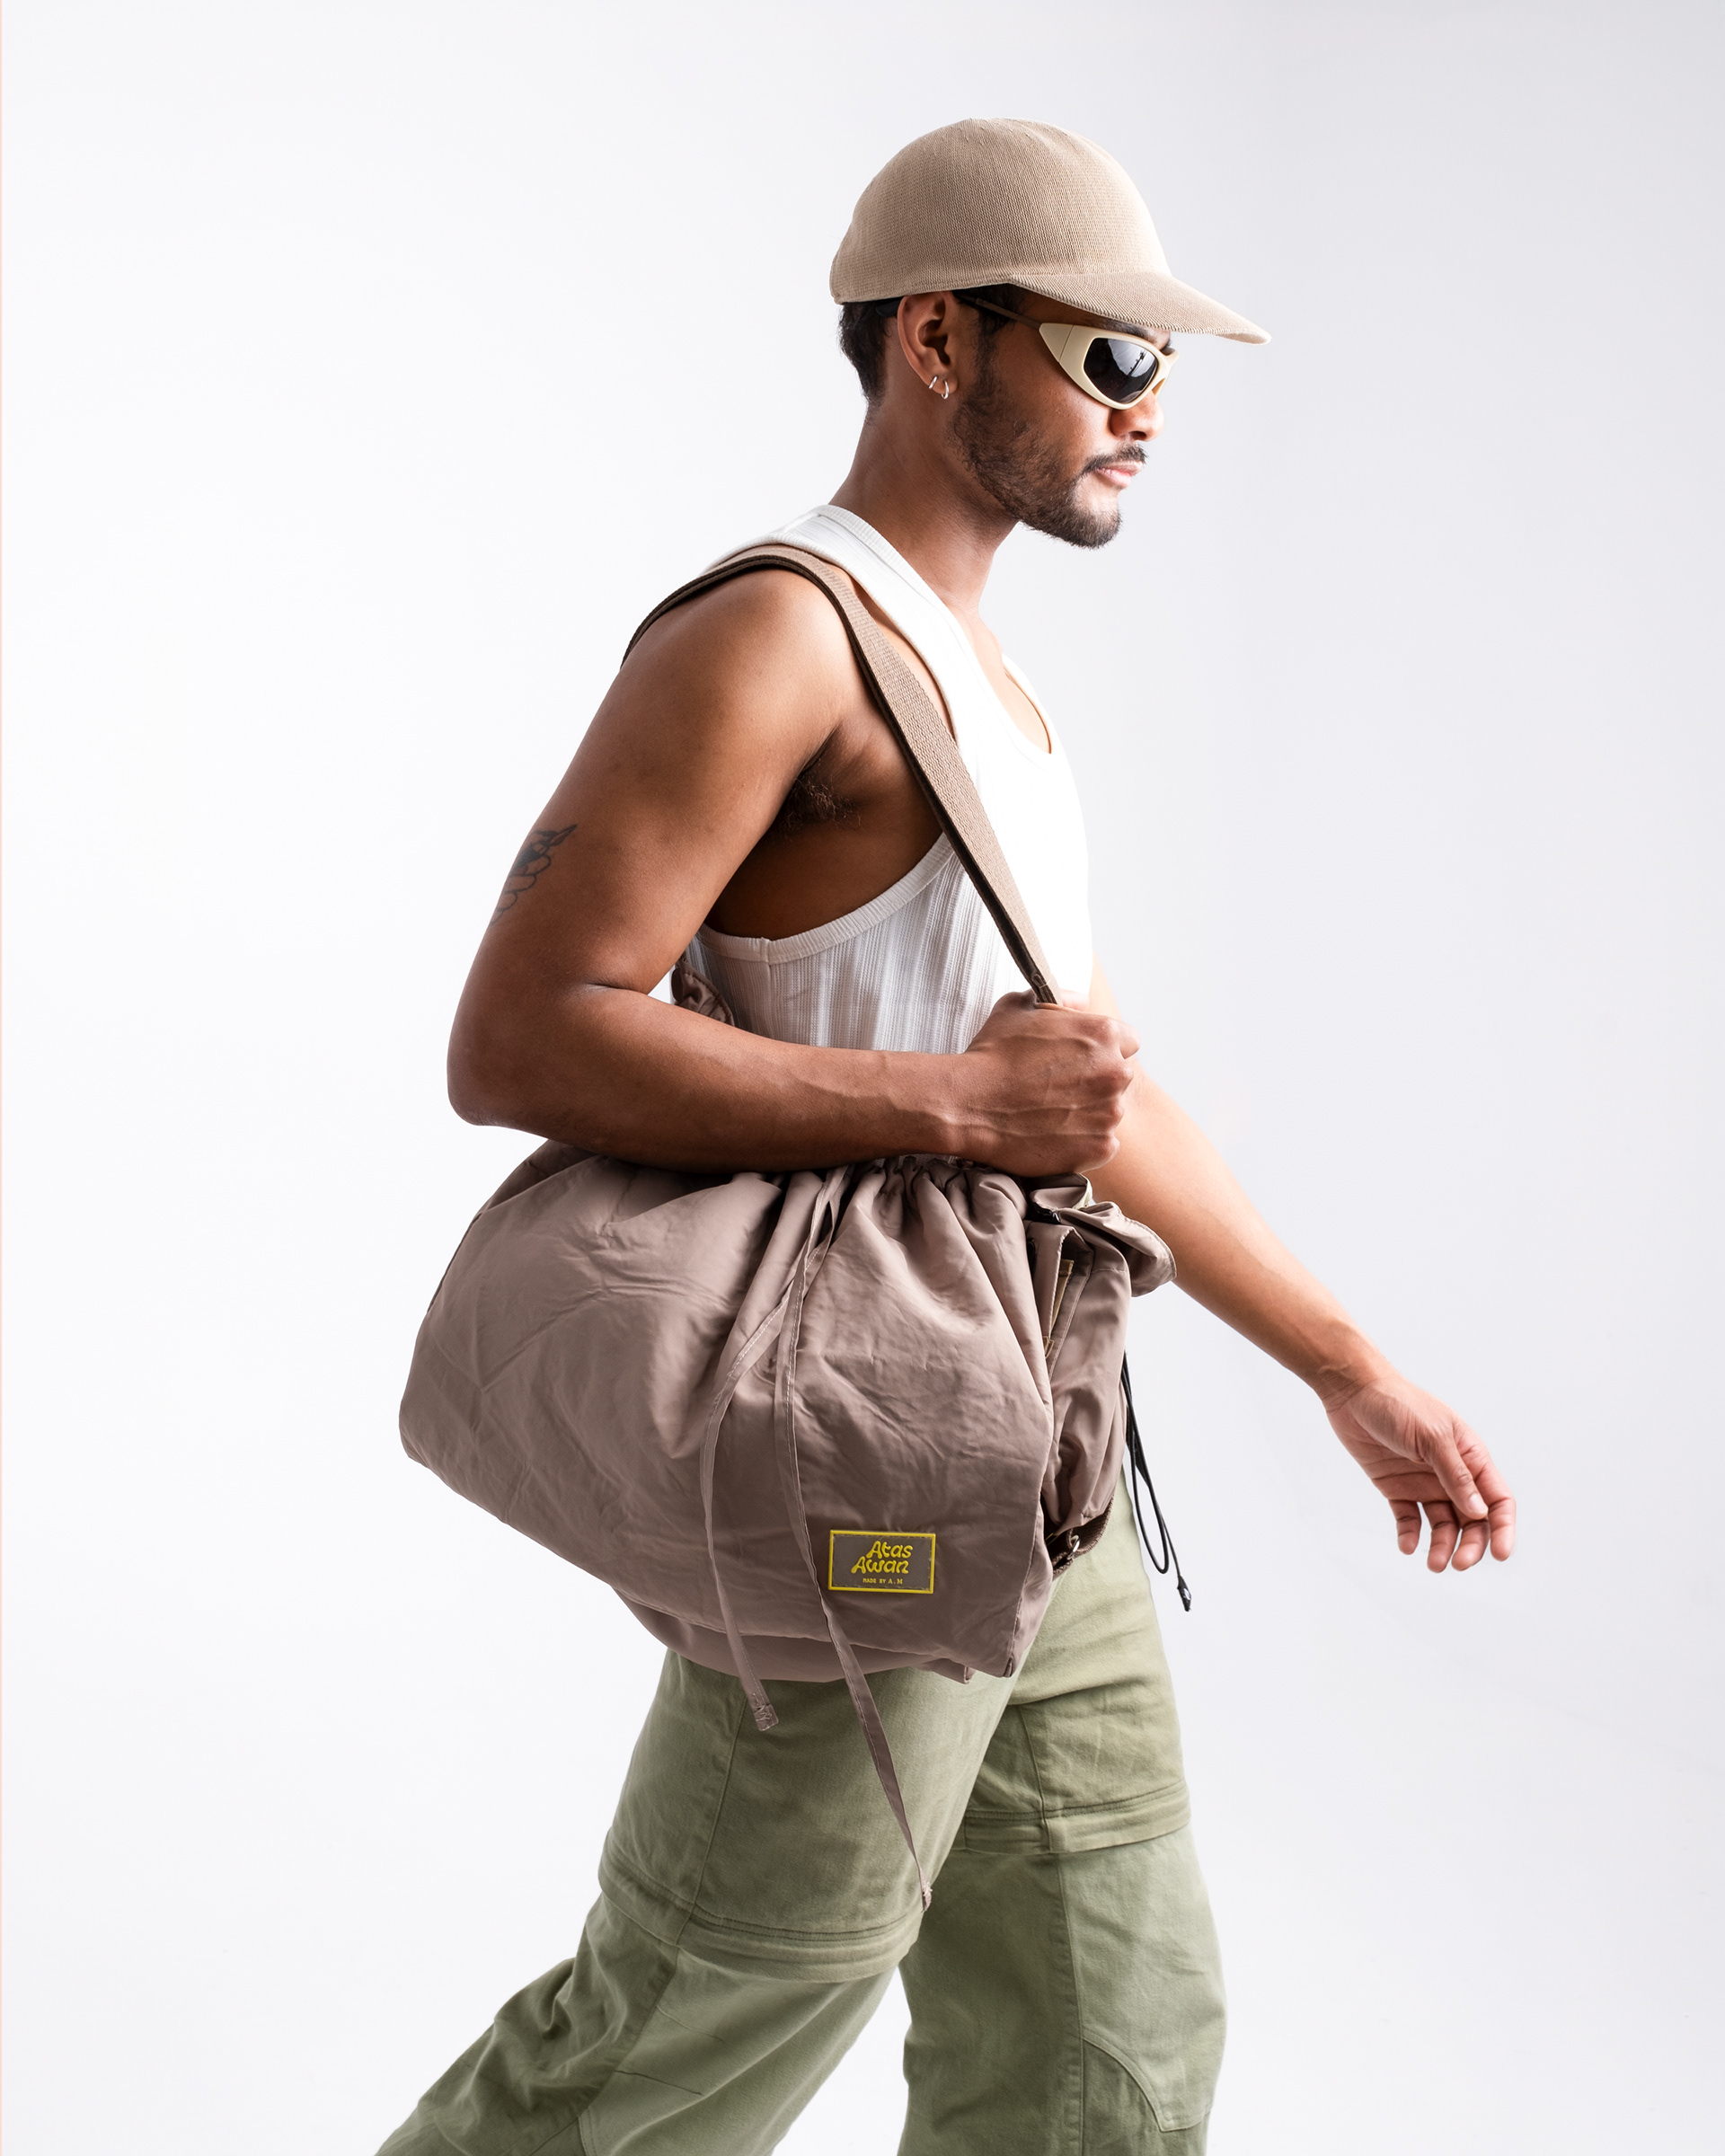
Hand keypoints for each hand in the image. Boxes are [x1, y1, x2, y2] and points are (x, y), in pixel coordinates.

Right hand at [955, 992, 1137, 1174]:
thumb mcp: (1019, 1006)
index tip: (1081, 1060)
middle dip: (1096, 1081)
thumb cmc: (990, 1054)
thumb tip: (1082, 1001)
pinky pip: (1101, 1144)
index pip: (1128, 1041)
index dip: (1102, 1050)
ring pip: (1110, 1112)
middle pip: (1119, 1077)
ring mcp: (1109, 1112)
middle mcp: (1115, 1072)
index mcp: (1103, 1034)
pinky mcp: (1099, 1147)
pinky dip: (1083, 1143)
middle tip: (1059, 1089)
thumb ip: (1060, 998)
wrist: (968, 1104)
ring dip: (1089, 1113)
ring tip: (1050, 1114)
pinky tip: (1053, 1135)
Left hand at [1324, 1373, 1516, 1571]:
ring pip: (1443, 1524)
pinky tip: (1407, 1546)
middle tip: (1458, 1564)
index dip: (1503, 1527)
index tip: (1499, 1554)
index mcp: (1470, 1456)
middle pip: (1472, 1519)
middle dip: (1470, 1545)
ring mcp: (1424, 1482)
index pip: (1497, 1499)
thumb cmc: (1398, 1403)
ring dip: (1441, 1546)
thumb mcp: (1432, 1437)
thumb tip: (1479, 1512)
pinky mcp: (1397, 1488)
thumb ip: (1456, 1475)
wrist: (1353, 1391)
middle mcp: (1451, 1473)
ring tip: (1433, 1564)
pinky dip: (1411, 1535)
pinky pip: (1410, 1519)